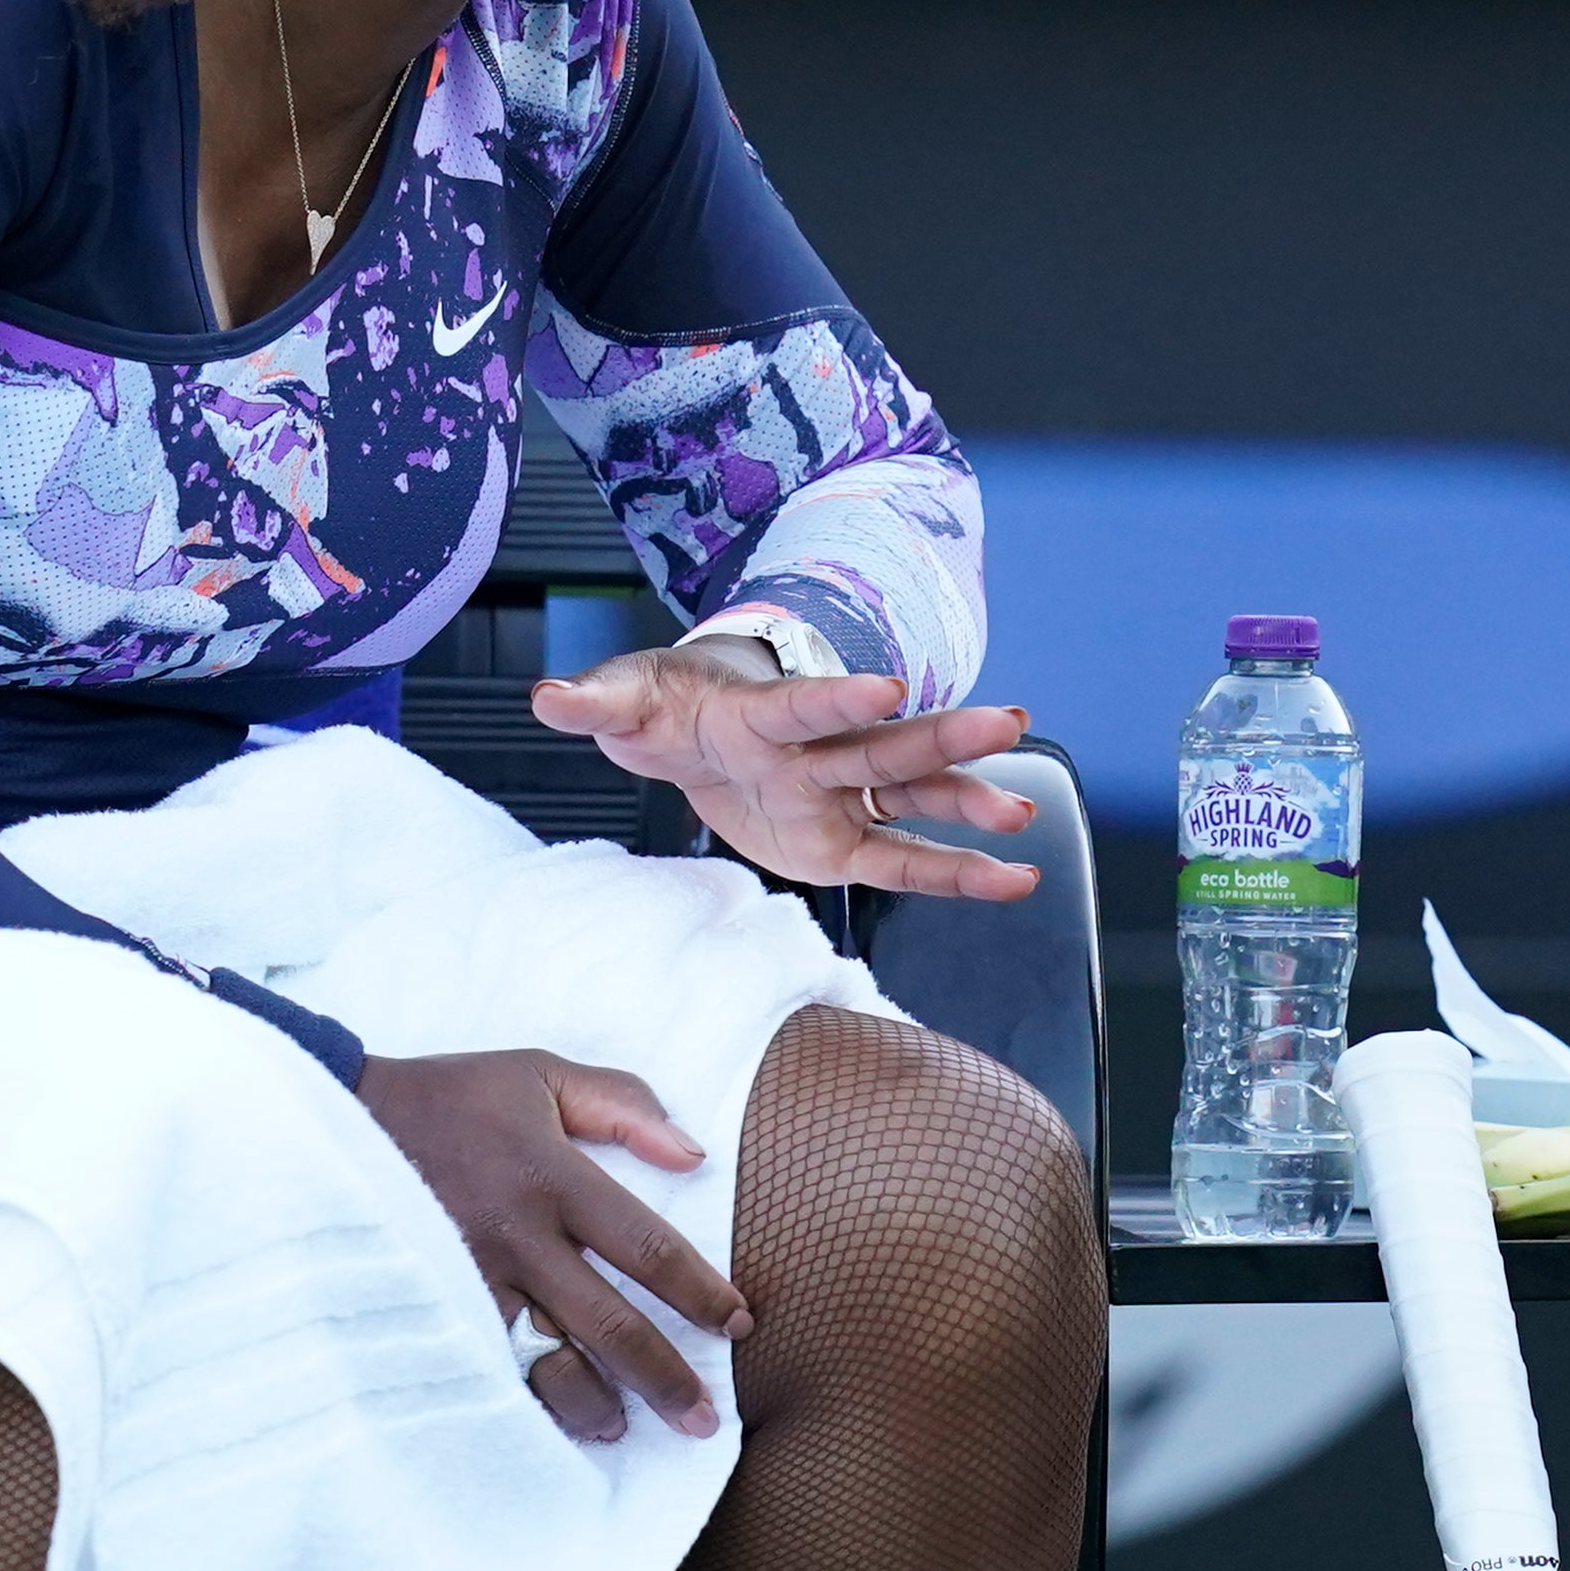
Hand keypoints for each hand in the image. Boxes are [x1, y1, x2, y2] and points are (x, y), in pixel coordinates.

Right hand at [360, 1047, 745, 1444]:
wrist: (335, 1117)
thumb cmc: (451, 1099)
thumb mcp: (537, 1075)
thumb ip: (622, 1104)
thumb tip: (693, 1156)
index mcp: (551, 1175)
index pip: (646, 1246)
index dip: (699, 1291)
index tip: (737, 1324)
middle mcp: (514, 1236)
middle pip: (608, 1322)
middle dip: (664, 1376)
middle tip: (704, 1419)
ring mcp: (466, 1279)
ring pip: (543, 1361)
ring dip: (591, 1405)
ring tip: (622, 1428)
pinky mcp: (427, 1306)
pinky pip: (483, 1368)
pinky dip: (520, 1402)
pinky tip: (546, 1424)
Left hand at [527, 641, 1043, 898]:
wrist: (694, 728)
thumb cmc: (667, 706)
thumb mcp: (626, 698)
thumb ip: (595, 700)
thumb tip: (547, 695)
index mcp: (762, 712)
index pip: (804, 704)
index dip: (839, 697)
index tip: (884, 689)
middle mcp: (816, 750)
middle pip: (884, 744)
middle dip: (944, 736)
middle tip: (1006, 722)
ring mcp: (838, 794)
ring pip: (912, 799)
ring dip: (967, 806)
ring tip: (1022, 821)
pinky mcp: (841, 841)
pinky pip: (904, 860)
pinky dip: (956, 873)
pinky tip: (1011, 881)